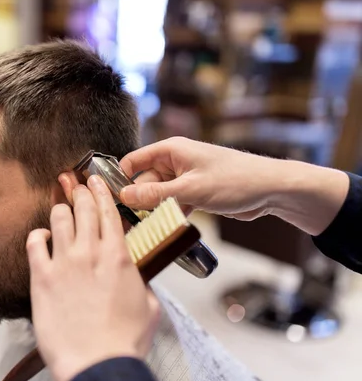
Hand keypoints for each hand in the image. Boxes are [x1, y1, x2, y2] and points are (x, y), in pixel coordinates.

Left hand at [26, 175, 159, 380]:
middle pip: (83, 208)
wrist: (96, 362)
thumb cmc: (123, 341)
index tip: (96, 181)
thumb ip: (142, 284)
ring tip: (61, 205)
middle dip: (80, 191)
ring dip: (61, 208)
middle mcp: (90, 253)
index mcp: (118, 257)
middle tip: (76, 184)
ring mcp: (64, 263)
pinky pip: (34, 243)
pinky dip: (38, 235)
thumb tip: (137, 277)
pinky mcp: (41, 277)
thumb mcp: (149, 308)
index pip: (109, 212)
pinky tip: (42, 236)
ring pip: (59, 218)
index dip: (101, 192)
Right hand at [118, 137, 348, 234]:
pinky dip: (170, 215)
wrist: (271, 189)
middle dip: (138, 201)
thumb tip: (124, 196)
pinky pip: (173, 203)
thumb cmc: (235, 180)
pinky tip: (168, 228)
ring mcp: (185, 178)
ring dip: (155, 211)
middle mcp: (175, 162)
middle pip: (144, 182)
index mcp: (171, 150)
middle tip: (130, 224)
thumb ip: (155, 195)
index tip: (110, 199)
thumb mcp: (190, 190)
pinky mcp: (194, 192)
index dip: (120, 179)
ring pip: (158, 195)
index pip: (133, 161)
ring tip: (148, 229)